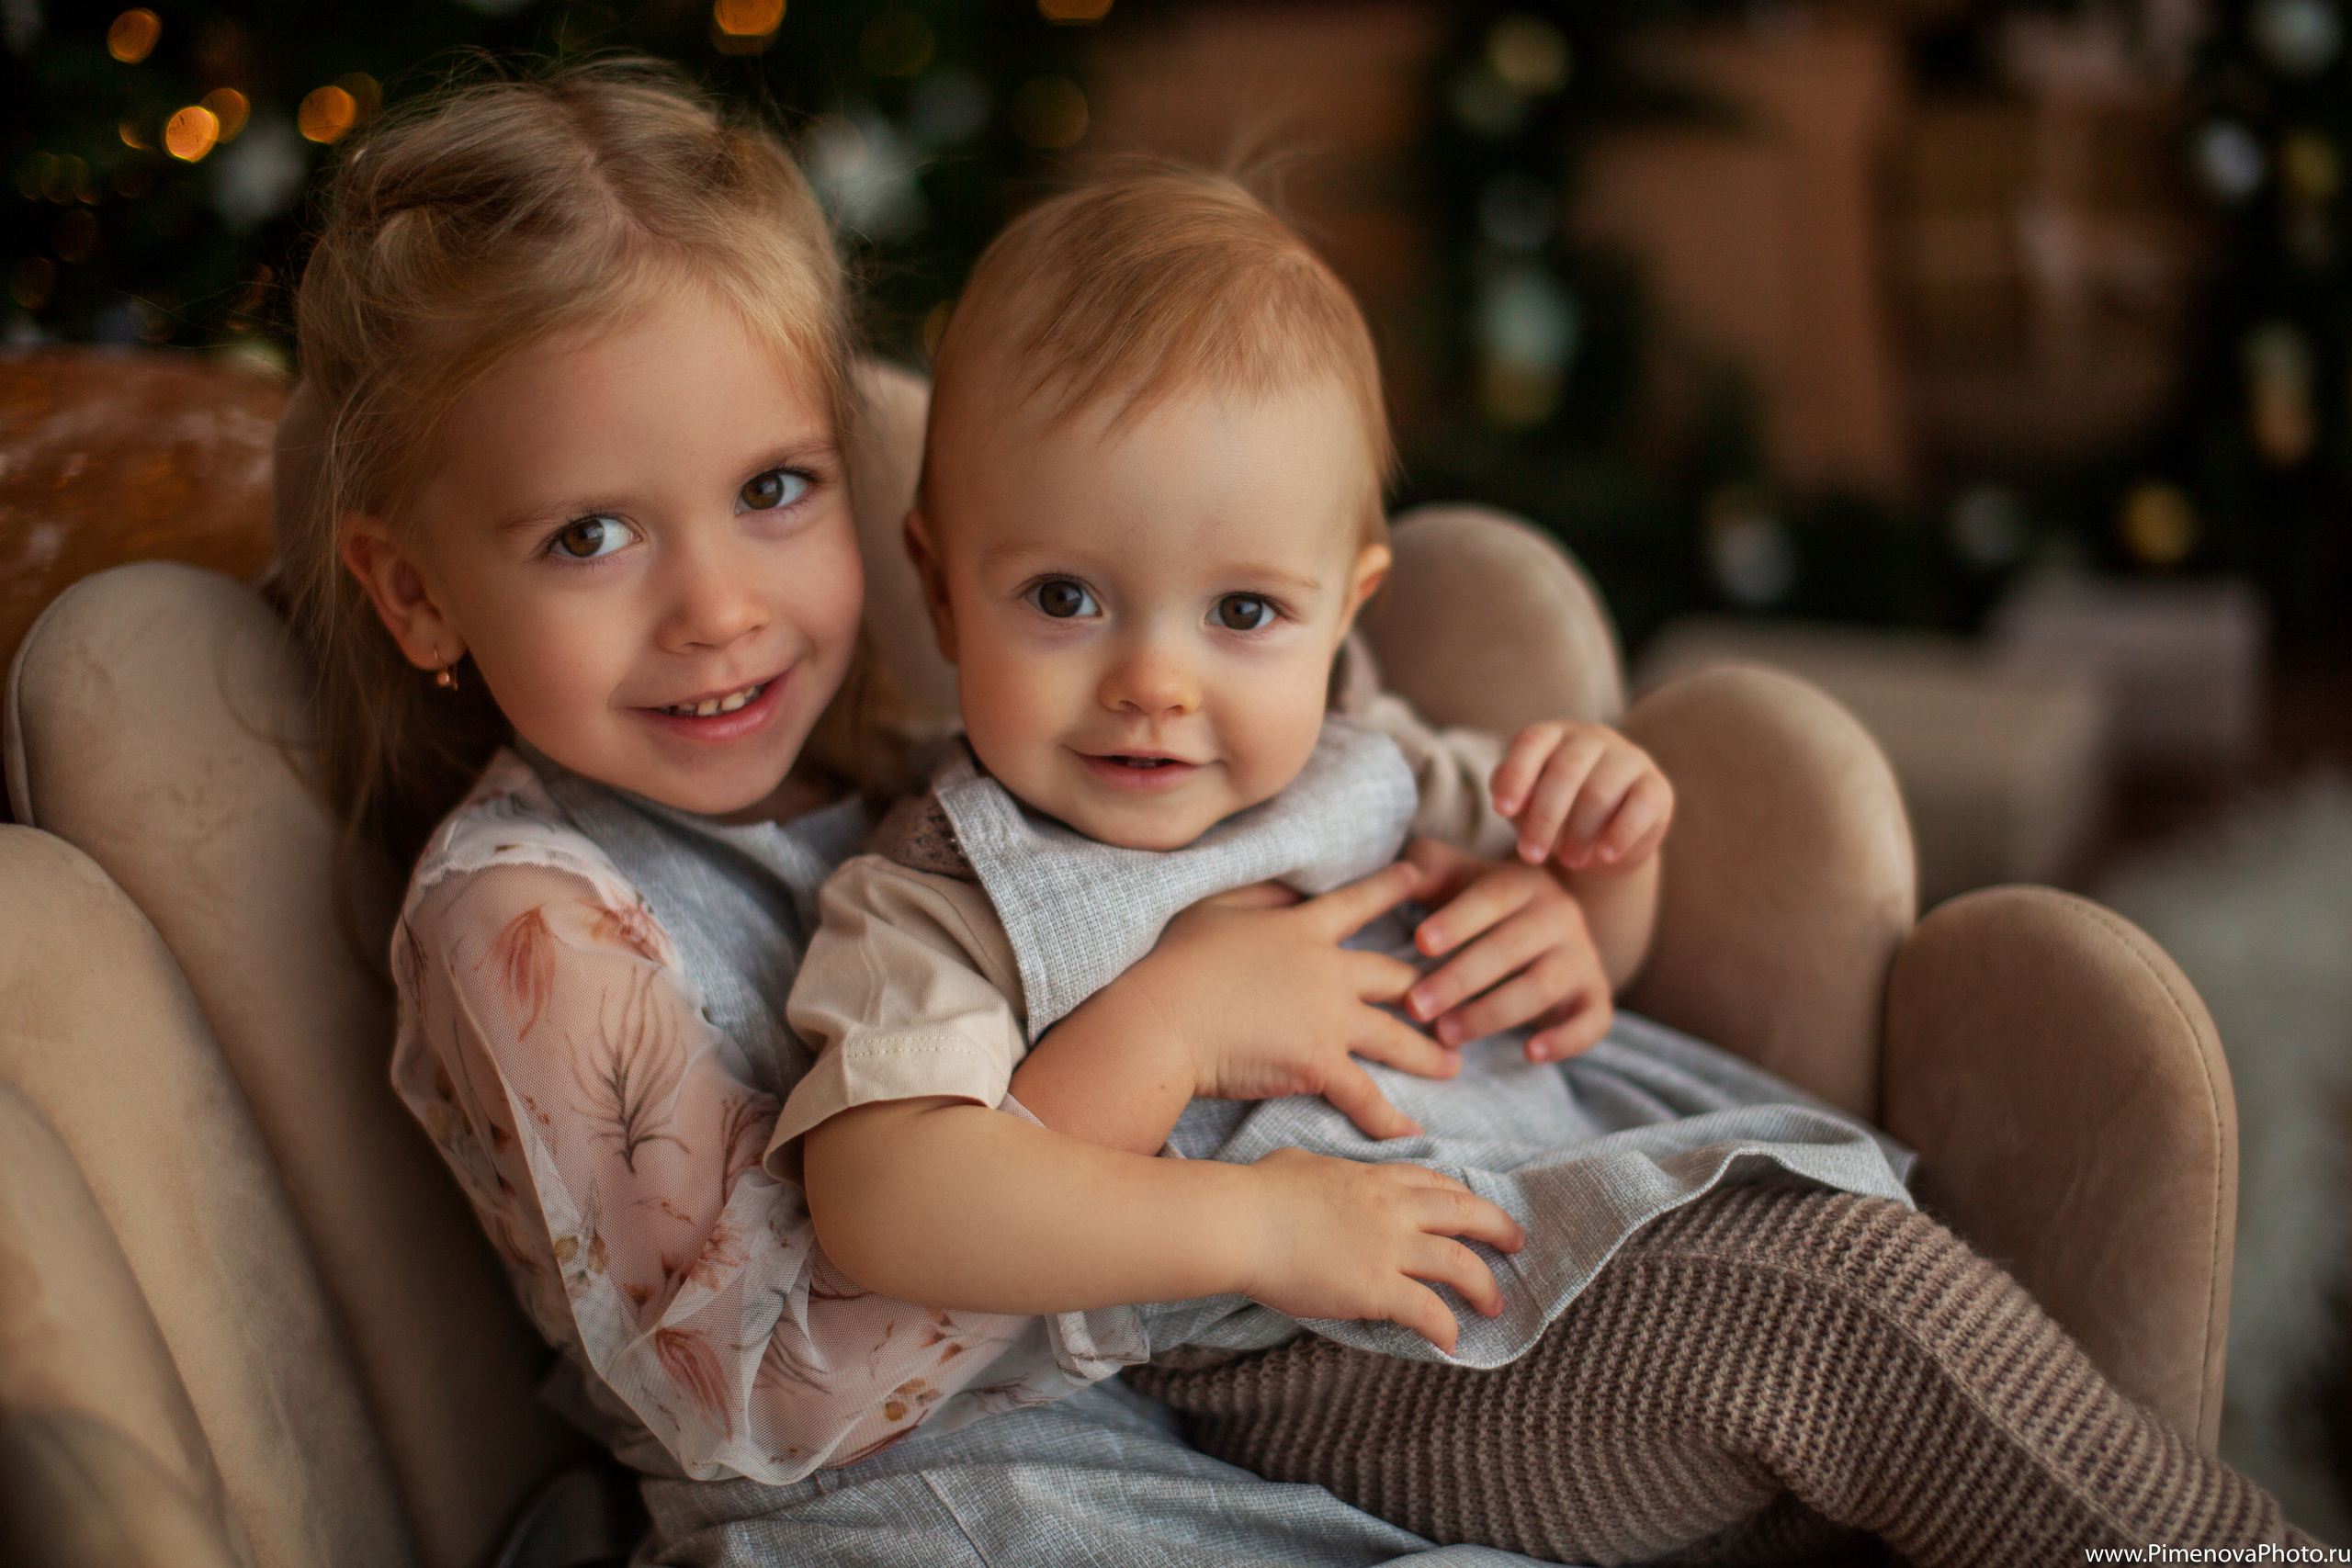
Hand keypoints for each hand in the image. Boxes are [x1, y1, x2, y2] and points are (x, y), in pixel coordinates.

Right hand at [1132, 861, 1463, 1139]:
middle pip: (1393, 976)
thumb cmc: (1174, 962)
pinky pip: (1365, 1096)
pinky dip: (1389, 1118)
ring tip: (1454, 1065)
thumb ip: (1259, 898)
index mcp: (1302, 929)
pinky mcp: (1319, 1063)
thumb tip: (1289, 894)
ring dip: (1427, 1053)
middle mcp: (1327, 970)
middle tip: (1455, 989)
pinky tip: (1411, 1133)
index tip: (1420, 877)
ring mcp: (1328, 1017)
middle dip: (1428, 984)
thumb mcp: (1215, 909)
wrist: (1163, 1017)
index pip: (1357, 903)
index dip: (1390, 887)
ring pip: (1395, 1037)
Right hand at [1241, 1147, 1523, 1352]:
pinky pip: (1428, 1310)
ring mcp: (1389, 1247)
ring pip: (1461, 1264)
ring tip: (1495, 1304)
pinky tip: (1451, 1342)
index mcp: (1376, 1178)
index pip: (1436, 1183)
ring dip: (1485, 1286)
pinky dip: (1446, 1327)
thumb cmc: (1258, 1191)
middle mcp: (1394, 1208)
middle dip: (1500, 1229)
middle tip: (1517, 1244)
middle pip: (1467, 1214)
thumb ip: (1324, 1169)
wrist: (1241, 1222)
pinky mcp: (1376, 1287)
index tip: (1475, 1211)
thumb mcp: (1301, 1162)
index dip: (1463, 1198)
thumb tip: (1314, 1174)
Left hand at [1399, 839, 1612, 1061]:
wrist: (1546, 928)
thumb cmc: (1480, 906)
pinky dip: (1566, 1040)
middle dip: (1460, 979)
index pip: (1492, 897)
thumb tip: (1398, 875)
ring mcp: (1582, 957)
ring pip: (1542, 987)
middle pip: (1511, 948)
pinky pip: (1591, 1021)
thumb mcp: (1455, 878)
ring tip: (1446, 1033)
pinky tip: (1529, 1053)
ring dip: (1491, 1013)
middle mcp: (1560, 916)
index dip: (1458, 920)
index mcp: (1524, 882)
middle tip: (1416, 1006)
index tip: (1420, 943)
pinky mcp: (1595, 997)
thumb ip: (1426, 869)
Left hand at [1490, 720, 1673, 874]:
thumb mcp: (1523, 806)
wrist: (1604, 844)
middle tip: (1531, 855)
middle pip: (1565, 771)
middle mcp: (1592, 738)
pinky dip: (1621, 833)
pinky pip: (1640, 806)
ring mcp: (1628, 758)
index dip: (1516, 774)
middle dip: (1544, 818)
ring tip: (1568, 860)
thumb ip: (1508, 793)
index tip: (1502, 810)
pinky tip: (1605, 855)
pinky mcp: (1657, 786)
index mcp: (1555, 735)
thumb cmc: (1554, 817)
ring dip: (1579, 832)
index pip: (1532, 742)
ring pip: (1600, 791)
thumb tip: (1510, 798)